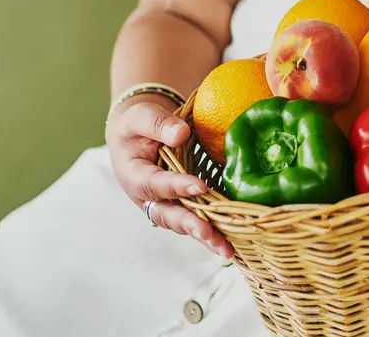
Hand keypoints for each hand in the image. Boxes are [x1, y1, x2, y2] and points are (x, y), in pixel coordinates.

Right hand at [107, 99, 233, 258]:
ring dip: (205, 237)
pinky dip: (213, 232)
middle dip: (191, 226)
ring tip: (226, 250)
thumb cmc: (136, 125)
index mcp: (134, 176)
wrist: (136, 135)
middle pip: (169, 216)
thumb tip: (181, 134)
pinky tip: (233, 242)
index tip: (200, 187)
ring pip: (184, 225)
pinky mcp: (181, 206)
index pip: (155, 185)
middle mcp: (149, 199)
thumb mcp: (140, 117)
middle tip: (210, 235)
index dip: (176, 187)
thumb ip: (157, 124)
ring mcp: (165, 205)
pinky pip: (196, 220)